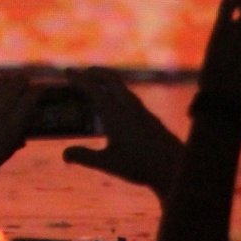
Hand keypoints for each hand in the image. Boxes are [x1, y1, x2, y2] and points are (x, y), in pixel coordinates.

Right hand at [61, 67, 184, 199]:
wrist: (175, 169)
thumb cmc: (140, 166)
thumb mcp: (107, 163)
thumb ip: (84, 157)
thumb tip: (65, 155)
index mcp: (114, 113)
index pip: (93, 87)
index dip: (78, 78)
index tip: (67, 71)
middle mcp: (128, 106)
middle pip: (110, 78)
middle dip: (94, 72)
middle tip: (82, 74)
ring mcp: (141, 110)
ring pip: (122, 87)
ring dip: (107, 82)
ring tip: (97, 89)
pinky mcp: (150, 117)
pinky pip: (130, 97)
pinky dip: (117, 93)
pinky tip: (116, 108)